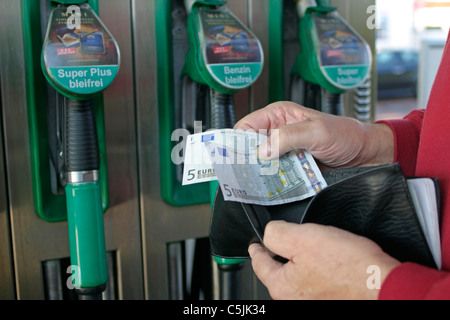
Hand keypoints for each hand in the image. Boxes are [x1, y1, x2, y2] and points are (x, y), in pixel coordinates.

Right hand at [234, 101, 393, 169]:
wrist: (366, 154)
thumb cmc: (346, 135)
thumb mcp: (316, 132)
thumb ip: (286, 138)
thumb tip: (261, 152)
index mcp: (279, 114)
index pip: (246, 126)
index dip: (237, 141)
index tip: (234, 159)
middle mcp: (278, 130)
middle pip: (250, 145)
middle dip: (246, 159)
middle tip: (244, 174)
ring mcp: (284, 149)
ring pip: (261, 161)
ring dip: (259, 172)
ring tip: (256, 183)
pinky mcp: (291, 164)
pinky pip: (274, 172)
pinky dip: (271, 179)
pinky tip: (270, 186)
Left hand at [248, 221, 399, 299]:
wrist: (382, 283)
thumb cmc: (348, 266)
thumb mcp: (302, 239)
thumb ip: (277, 234)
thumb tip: (268, 233)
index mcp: (282, 287)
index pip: (259, 264)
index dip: (256, 249)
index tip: (254, 245)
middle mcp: (294, 299)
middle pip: (278, 271)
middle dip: (280, 254)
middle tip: (287, 239)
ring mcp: (313, 301)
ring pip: (296, 275)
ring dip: (300, 260)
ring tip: (313, 247)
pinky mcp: (329, 298)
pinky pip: (313, 280)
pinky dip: (315, 268)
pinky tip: (327, 260)